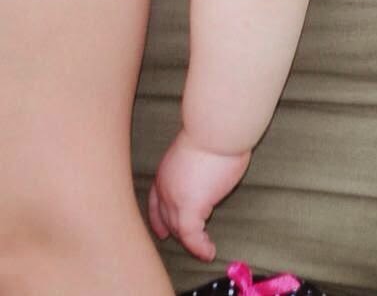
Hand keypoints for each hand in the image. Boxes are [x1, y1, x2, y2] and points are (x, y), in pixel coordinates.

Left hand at [148, 129, 250, 261]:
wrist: (216, 129)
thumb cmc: (215, 131)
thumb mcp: (199, 147)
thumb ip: (196, 162)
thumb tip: (210, 165)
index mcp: (166, 171)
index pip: (155, 201)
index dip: (157, 218)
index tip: (161, 230)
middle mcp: (165, 187)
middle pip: (166, 217)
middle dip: (176, 230)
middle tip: (191, 241)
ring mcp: (175, 198)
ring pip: (178, 228)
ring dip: (191, 241)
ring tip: (204, 249)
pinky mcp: (191, 207)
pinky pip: (192, 236)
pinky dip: (200, 247)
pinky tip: (209, 252)